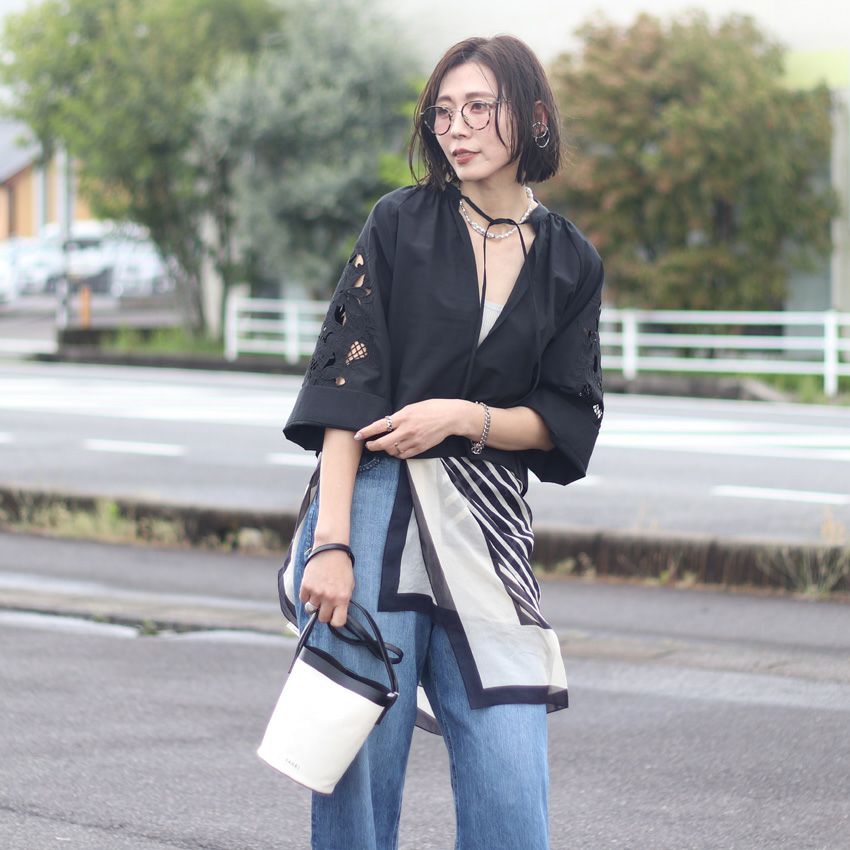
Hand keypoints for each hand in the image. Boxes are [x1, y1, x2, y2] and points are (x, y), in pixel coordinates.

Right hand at [299, 549, 354, 626]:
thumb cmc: (342, 566)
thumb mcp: (349, 585)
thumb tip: (338, 612)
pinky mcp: (306, 586)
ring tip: (319, 592)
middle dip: (324, 613)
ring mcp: (316, 592)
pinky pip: (303, 599)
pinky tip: (312, 587)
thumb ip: (343, 600)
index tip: (335, 617)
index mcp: (342, 598)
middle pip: (322, 619)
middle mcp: (329, 597)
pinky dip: (307, 596)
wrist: (330, 549)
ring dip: (315, 603)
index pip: (338, 622)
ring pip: (311, 609)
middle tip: (326, 605)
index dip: (336, 621)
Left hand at [355, 399, 471, 457]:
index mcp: (403, 417)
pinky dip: (397, 454)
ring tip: (386, 445)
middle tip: (369, 445)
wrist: (450, 418)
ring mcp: (413, 441)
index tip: (358, 435)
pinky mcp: (420, 448)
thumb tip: (386, 423)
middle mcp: (406, 430)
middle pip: (383, 443)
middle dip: (372, 446)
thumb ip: (399, 416)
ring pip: (393, 451)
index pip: (379, 426)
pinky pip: (403, 455)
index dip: (366, 432)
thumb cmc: (432, 409)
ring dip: (386, 449)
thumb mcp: (412, 407)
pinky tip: (397, 449)